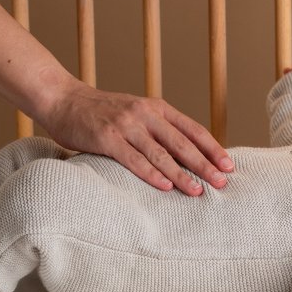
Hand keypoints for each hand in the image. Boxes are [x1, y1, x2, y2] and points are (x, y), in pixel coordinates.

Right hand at [41, 77, 233, 195]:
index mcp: (156, 107)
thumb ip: (157, 129)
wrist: (63, 100)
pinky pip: (134, 159)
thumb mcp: (136, 113)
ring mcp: (126, 125)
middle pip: (182, 142)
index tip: (228, 165)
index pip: (192, 129)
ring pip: (161, 153)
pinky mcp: (106, 139)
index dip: (212, 147)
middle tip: (222, 182)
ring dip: (181, 174)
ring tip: (198, 191)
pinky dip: (151, 173)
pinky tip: (166, 186)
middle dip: (204, 164)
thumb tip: (185, 155)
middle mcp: (145, 114)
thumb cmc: (102, 112)